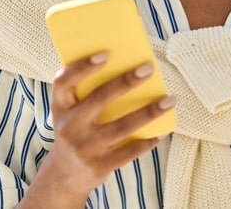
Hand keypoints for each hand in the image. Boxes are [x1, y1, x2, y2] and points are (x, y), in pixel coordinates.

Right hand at [26, 52, 175, 205]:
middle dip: (126, 82)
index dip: (82, 67)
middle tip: (149, 68)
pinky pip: (130, 151)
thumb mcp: (69, 112)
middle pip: (99, 99)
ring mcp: (85, 148)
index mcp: (60, 107)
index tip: (105, 54)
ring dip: (150, 112)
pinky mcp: (100, 166)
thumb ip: (86, 92)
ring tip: (170, 99)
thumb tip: (127, 66)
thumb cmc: (74, 130)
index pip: (64, 82)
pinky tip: (163, 130)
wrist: (64, 176)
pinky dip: (149, 140)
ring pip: (123, 126)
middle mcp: (69, 127)